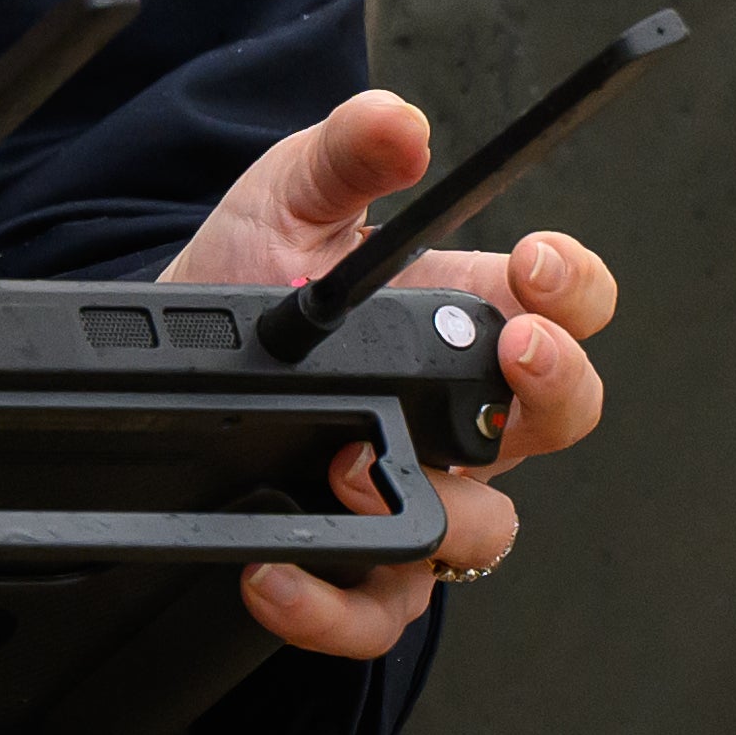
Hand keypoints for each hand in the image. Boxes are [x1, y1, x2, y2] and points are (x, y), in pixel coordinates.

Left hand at [161, 88, 620, 662]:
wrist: (161, 364)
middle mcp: (460, 412)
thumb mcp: (285, 198)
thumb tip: (400, 124)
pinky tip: (275, 565)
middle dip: (559, 382)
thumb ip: (343, 154)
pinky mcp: (360, 566)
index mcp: (462, 315)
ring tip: (355, 463)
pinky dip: (331, 602)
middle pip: (567, 413)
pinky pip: (377, 610)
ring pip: (488, 529)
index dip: (573, 287)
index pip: (566, 303)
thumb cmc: (243, 284)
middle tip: (514, 350)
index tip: (536, 263)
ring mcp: (421, 494)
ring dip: (439, 502)